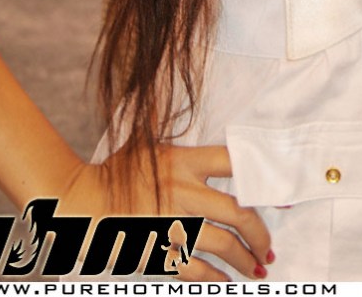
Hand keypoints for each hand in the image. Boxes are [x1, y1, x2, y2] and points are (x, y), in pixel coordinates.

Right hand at [58, 142, 271, 281]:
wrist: (79, 204)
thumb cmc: (113, 173)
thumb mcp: (141, 143)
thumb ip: (159, 121)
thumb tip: (162, 83)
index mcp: (182, 161)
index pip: (233, 164)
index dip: (263, 179)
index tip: (282, 200)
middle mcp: (182, 190)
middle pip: (237, 211)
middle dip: (260, 233)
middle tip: (268, 247)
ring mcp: (171, 222)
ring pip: (222, 243)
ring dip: (244, 259)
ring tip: (256, 268)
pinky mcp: (158, 250)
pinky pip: (196, 268)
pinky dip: (215, 277)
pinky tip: (225, 280)